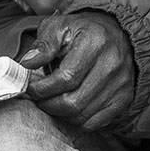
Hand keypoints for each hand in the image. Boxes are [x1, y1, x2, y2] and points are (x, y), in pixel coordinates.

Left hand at [22, 11, 134, 129]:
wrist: (114, 33)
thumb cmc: (81, 31)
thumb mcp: (58, 27)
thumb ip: (42, 45)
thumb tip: (26, 64)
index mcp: (95, 42)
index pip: (66, 78)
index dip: (42, 88)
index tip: (29, 86)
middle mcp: (113, 64)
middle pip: (74, 101)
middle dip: (47, 104)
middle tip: (36, 97)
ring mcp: (121, 84)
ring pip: (82, 116)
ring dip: (58, 113)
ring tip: (48, 100)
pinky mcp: (123, 99)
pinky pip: (93, 123)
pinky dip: (74, 120)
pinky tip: (65, 107)